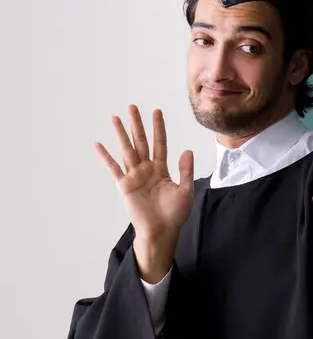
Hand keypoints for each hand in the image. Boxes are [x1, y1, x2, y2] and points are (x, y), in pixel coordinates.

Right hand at [95, 105, 194, 240]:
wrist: (161, 231)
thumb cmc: (175, 213)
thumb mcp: (185, 190)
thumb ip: (185, 170)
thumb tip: (187, 150)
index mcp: (161, 169)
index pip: (159, 143)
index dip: (158, 128)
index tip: (156, 111)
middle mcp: (146, 169)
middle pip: (141, 142)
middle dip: (137, 124)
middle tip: (133, 107)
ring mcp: (134, 176)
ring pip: (127, 150)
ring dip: (121, 134)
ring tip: (115, 118)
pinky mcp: (124, 186)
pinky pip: (114, 168)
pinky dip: (106, 157)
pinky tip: (98, 145)